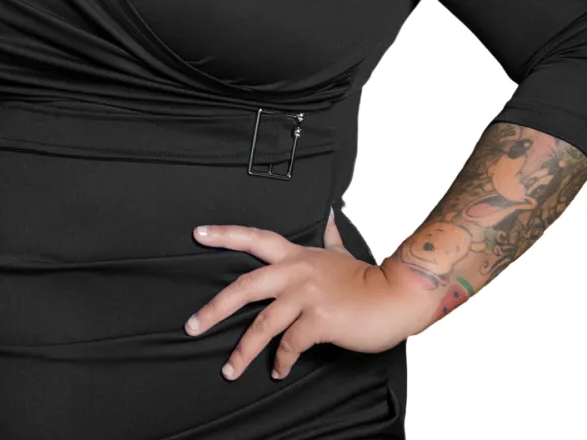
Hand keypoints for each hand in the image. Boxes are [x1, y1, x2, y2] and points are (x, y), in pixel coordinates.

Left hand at [184, 207, 425, 380]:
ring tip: (229, 370)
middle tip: (192, 325)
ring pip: (263, 324)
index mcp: (296, 255)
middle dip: (214, 308)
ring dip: (243, 351)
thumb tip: (328, 215)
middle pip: (245, 286)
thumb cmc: (366, 279)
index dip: (224, 235)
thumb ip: (329, 237)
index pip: (254, 238)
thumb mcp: (341, 253)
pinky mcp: (319, 320)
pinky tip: (278, 371)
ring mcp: (307, 295)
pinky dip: (281, 361)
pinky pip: (290, 345)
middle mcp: (296, 271)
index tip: (198, 234)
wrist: (395, 296)